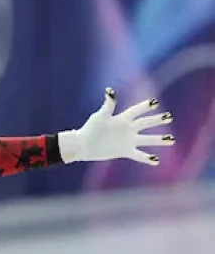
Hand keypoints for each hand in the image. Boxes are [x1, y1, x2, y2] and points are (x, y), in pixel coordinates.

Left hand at [58, 87, 174, 164]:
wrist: (82, 145)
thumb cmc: (89, 129)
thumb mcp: (99, 116)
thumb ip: (108, 106)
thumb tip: (110, 92)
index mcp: (121, 119)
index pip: (136, 111)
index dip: (144, 107)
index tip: (155, 102)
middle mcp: (126, 129)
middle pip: (145, 123)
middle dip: (157, 120)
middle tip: (169, 117)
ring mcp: (127, 141)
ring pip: (146, 140)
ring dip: (158, 140)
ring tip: (171, 139)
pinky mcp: (124, 151)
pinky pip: (138, 155)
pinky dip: (147, 158)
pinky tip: (156, 161)